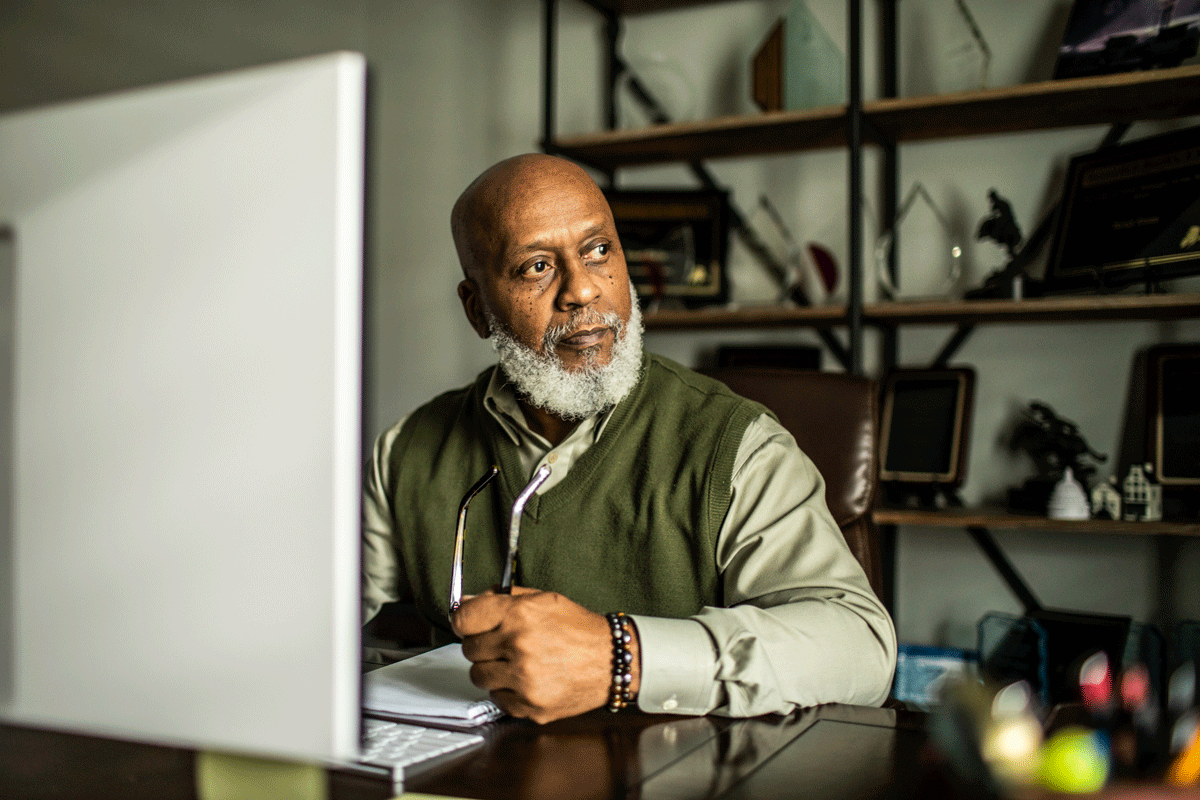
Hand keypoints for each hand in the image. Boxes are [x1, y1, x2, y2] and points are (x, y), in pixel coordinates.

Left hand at [451, 586, 639, 723]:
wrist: (611, 660)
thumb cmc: (579, 630)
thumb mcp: (544, 600)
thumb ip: (503, 597)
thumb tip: (468, 601)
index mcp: (520, 615)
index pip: (463, 619)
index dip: (464, 621)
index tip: (468, 625)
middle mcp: (519, 646)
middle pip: (469, 649)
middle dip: (483, 645)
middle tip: (503, 643)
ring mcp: (523, 679)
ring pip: (478, 676)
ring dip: (492, 669)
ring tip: (516, 662)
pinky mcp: (529, 705)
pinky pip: (496, 698)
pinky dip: (507, 690)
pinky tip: (526, 679)